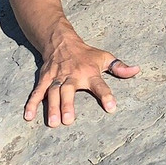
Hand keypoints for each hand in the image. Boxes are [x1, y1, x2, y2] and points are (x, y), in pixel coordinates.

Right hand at [24, 38, 139, 125]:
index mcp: (90, 72)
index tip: (111, 108)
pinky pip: (37, 91)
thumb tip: (137, 70)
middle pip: (69, 90)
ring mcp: (57, 77)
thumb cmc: (87, 54)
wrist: (61, 41)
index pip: (100, 84)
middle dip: (68, 105)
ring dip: (52, 107)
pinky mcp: (45, 78)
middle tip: (68, 121)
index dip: (106, 95)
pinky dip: (32, 103)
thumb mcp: (105, 57)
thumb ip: (119, 67)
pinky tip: (28, 116)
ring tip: (53, 123)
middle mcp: (73, 75)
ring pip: (53, 92)